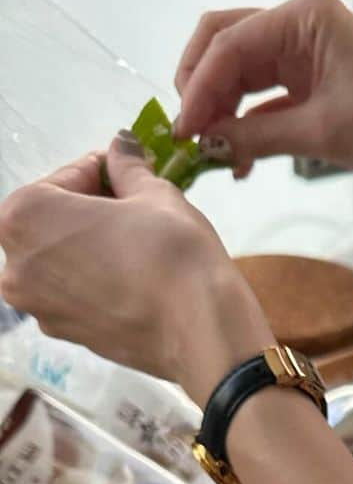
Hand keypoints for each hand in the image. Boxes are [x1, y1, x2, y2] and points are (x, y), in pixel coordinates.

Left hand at [0, 135, 271, 404]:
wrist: (202, 330)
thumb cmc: (173, 254)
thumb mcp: (154, 194)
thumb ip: (127, 168)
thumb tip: (122, 147)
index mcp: (25, 217)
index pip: (61, 180)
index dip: (100, 172)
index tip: (128, 173)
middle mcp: (17, 265)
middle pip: (54, 223)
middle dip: (91, 211)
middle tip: (135, 209)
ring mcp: (41, 307)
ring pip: (64, 262)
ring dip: (94, 247)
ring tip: (138, 245)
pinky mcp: (69, 336)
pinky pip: (78, 296)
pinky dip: (99, 282)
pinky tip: (136, 278)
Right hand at [174, 0, 352, 188]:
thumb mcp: (322, 134)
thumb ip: (257, 135)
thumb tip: (206, 144)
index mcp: (305, 16)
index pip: (230, 44)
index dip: (199, 87)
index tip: (183, 130)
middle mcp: (299, 23)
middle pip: (224, 45)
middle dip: (202, 90)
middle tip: (190, 137)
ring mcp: (302, 50)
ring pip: (237, 73)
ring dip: (220, 111)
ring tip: (212, 155)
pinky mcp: (308, 80)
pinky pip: (260, 97)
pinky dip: (244, 125)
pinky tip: (236, 158)